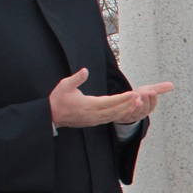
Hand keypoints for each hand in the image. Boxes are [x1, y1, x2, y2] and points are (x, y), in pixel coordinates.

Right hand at [50, 69, 165, 128]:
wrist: (52, 115)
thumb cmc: (59, 99)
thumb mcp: (65, 85)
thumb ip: (76, 78)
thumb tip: (85, 70)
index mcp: (88, 105)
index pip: (110, 102)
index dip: (123, 98)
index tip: (133, 93)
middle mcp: (93, 114)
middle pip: (116, 110)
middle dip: (129, 104)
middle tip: (140, 98)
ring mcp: (94, 120)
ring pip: (114, 116)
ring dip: (126, 110)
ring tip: (137, 103)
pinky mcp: (94, 122)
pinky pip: (110, 119)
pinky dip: (120, 115)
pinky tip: (126, 110)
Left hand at [112, 81, 174, 124]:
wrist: (125, 103)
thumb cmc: (138, 96)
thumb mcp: (148, 90)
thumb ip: (159, 88)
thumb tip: (172, 85)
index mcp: (150, 107)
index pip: (153, 103)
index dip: (153, 98)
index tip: (152, 91)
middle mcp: (143, 113)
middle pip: (146, 108)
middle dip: (146, 101)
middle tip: (145, 93)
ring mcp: (134, 116)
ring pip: (137, 113)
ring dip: (137, 108)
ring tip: (137, 101)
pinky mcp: (125, 118)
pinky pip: (126, 116)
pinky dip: (127, 112)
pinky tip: (127, 107)